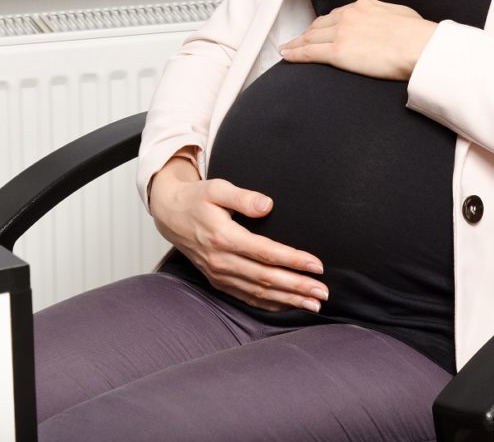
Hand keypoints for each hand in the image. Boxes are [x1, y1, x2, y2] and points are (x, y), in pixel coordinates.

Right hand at [149, 156, 328, 312]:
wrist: (170, 215)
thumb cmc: (197, 199)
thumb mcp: (217, 188)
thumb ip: (243, 197)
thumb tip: (268, 205)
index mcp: (223, 237)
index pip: (266, 253)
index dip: (293, 260)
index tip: (317, 265)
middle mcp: (221, 260)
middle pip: (266, 278)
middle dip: (297, 286)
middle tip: (323, 292)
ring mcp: (219, 274)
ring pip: (258, 292)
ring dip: (288, 299)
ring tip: (314, 304)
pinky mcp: (218, 281)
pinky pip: (247, 297)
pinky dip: (270, 304)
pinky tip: (289, 305)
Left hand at [278, 0, 437, 79]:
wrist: (419, 46)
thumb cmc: (419, 35)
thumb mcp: (402, 16)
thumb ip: (388, 17)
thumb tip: (390, 24)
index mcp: (363, 6)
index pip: (337, 15)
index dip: (325, 24)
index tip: (319, 30)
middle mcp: (348, 16)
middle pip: (320, 25)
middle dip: (307, 32)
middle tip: (298, 40)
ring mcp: (341, 33)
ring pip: (310, 37)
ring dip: (296, 43)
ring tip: (287, 49)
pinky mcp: (337, 52)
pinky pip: (309, 52)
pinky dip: (294, 54)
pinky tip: (286, 56)